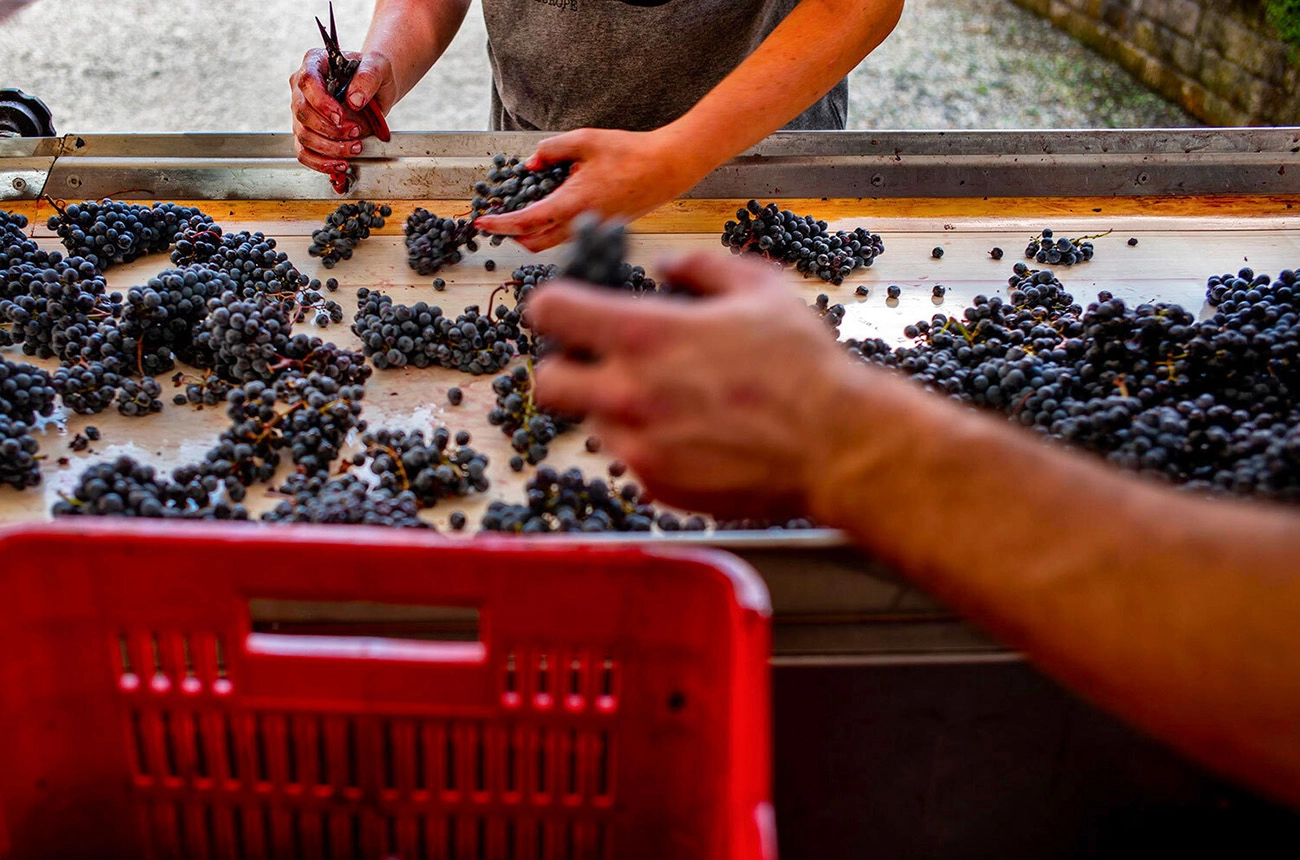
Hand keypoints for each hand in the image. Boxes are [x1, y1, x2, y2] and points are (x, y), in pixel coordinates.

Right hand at [290, 48, 396, 176]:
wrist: (377, 91)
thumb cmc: (374, 74)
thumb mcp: (378, 67)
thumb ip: (367, 77)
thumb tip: (354, 100)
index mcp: (315, 64)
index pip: (307, 82)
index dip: (321, 103)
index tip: (340, 117)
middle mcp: (303, 89)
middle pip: (302, 113)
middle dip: (330, 129)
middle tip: (355, 131)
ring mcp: (303, 113)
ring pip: (304, 136)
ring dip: (331, 148)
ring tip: (355, 146)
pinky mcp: (308, 133)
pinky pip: (304, 153)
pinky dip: (321, 163)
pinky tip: (341, 164)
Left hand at [473, 128, 710, 252]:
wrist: (668, 168)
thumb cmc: (630, 152)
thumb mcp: (584, 140)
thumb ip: (551, 150)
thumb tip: (530, 164)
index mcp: (574, 203)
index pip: (526, 222)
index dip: (500, 224)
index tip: (480, 222)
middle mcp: (582, 223)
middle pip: (535, 243)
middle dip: (512, 235)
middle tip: (497, 218)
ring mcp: (594, 230)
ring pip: (552, 243)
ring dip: (532, 233)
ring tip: (520, 212)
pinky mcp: (602, 229)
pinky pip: (569, 236)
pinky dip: (552, 229)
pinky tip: (550, 209)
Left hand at [528, 251, 861, 518]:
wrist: (835, 446)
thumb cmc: (803, 365)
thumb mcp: (760, 288)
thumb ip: (702, 267)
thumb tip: (667, 269)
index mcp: (646, 336)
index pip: (552, 311)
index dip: (554, 305)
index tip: (568, 309)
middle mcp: (629, 393)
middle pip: (548, 381)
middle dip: (566, 366)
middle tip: (601, 360)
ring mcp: (639, 445)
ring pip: (591, 422)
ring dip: (613, 407)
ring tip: (667, 399)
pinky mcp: (656, 484)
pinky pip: (629, 458)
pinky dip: (647, 443)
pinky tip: (692, 432)